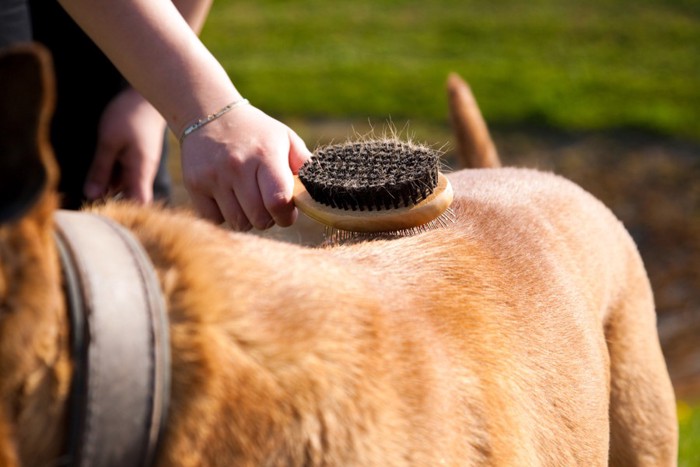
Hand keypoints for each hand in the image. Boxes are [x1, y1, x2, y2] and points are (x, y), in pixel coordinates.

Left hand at [84, 87, 165, 202]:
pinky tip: (96, 175)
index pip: (139, 205)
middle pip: (129, 198)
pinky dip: (109, 177)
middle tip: (87, 205)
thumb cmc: (129, 117)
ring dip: (107, 189)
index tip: (103, 216)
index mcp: (140, 172)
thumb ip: (100, 170)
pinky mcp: (135, 160)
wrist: (145, 98)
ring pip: (123, 186)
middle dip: (110, 203)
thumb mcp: (109, 142)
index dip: (125, 213)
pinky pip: (122, 175)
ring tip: (87, 189)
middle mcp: (143, 173)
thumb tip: (91, 195)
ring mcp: (139, 167)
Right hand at [180, 103, 311, 230]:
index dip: (286, 215)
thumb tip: (320, 191)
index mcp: (265, 156)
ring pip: (238, 223)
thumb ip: (305, 164)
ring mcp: (214, 176)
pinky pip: (215, 220)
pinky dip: (224, 215)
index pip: (278, 202)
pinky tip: (228, 198)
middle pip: (259, 219)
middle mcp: (238, 166)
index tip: (286, 210)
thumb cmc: (256, 133)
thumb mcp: (285, 139)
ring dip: (247, 218)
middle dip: (268, 218)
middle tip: (266, 204)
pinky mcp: (194, 184)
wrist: (209, 114)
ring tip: (247, 199)